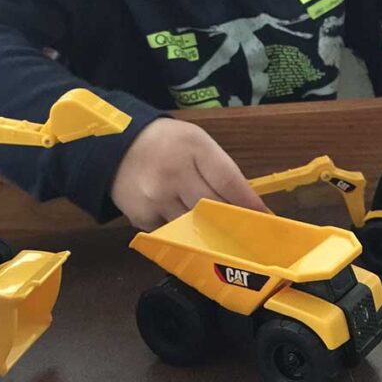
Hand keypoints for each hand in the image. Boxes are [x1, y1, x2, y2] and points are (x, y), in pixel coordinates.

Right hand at [110, 118, 268, 229]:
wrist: (115, 145)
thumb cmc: (167, 143)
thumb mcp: (197, 142)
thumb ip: (220, 170)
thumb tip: (248, 204)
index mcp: (193, 148)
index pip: (229, 182)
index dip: (249, 204)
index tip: (266, 219)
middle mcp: (174, 174)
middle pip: (214, 208)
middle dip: (234, 223)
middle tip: (252, 236)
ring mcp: (156, 199)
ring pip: (195, 227)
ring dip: (211, 233)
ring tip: (226, 239)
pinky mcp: (142, 218)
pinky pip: (173, 234)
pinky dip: (184, 234)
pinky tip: (188, 230)